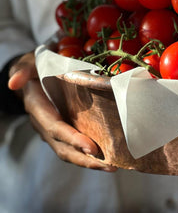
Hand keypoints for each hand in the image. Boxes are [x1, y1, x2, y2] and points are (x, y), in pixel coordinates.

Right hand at [8, 52, 116, 171]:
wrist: (32, 75)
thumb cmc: (35, 67)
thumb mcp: (28, 64)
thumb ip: (23, 70)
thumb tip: (14, 83)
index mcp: (38, 108)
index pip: (55, 128)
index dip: (72, 139)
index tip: (91, 148)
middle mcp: (44, 123)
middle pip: (63, 147)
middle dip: (85, 159)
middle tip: (109, 165)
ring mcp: (53, 129)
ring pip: (69, 151)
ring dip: (90, 162)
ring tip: (112, 166)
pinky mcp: (63, 128)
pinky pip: (73, 145)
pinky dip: (88, 154)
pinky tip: (107, 156)